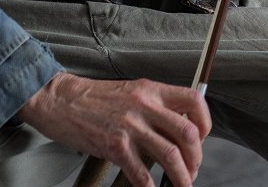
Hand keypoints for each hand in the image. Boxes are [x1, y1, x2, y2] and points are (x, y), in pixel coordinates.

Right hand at [17, 72, 211, 186]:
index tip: (203, 138)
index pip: (194, 101)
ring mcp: (130, 127)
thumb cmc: (95, 98)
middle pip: (188, 133)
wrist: (61, 100)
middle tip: (193, 169)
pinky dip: (150, 186)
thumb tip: (177, 128)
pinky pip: (140, 172)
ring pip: (170, 155)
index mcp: (153, 90)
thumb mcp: (133, 91)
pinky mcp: (114, 146)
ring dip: (181, 175)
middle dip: (196, 156)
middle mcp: (145, 106)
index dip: (205, 122)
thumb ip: (156, 105)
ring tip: (182, 184)